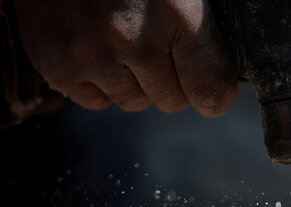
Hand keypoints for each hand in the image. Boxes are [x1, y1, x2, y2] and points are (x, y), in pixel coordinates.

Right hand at [14, 0, 236, 115]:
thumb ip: (204, 29)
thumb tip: (224, 84)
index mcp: (175, 11)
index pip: (212, 90)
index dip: (214, 89)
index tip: (209, 81)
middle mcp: (133, 37)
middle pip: (173, 101)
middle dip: (170, 80)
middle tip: (154, 43)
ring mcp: (90, 54)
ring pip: (135, 102)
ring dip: (134, 81)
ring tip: (119, 38)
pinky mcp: (57, 66)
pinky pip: (97, 101)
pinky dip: (99, 81)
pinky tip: (93, 44)